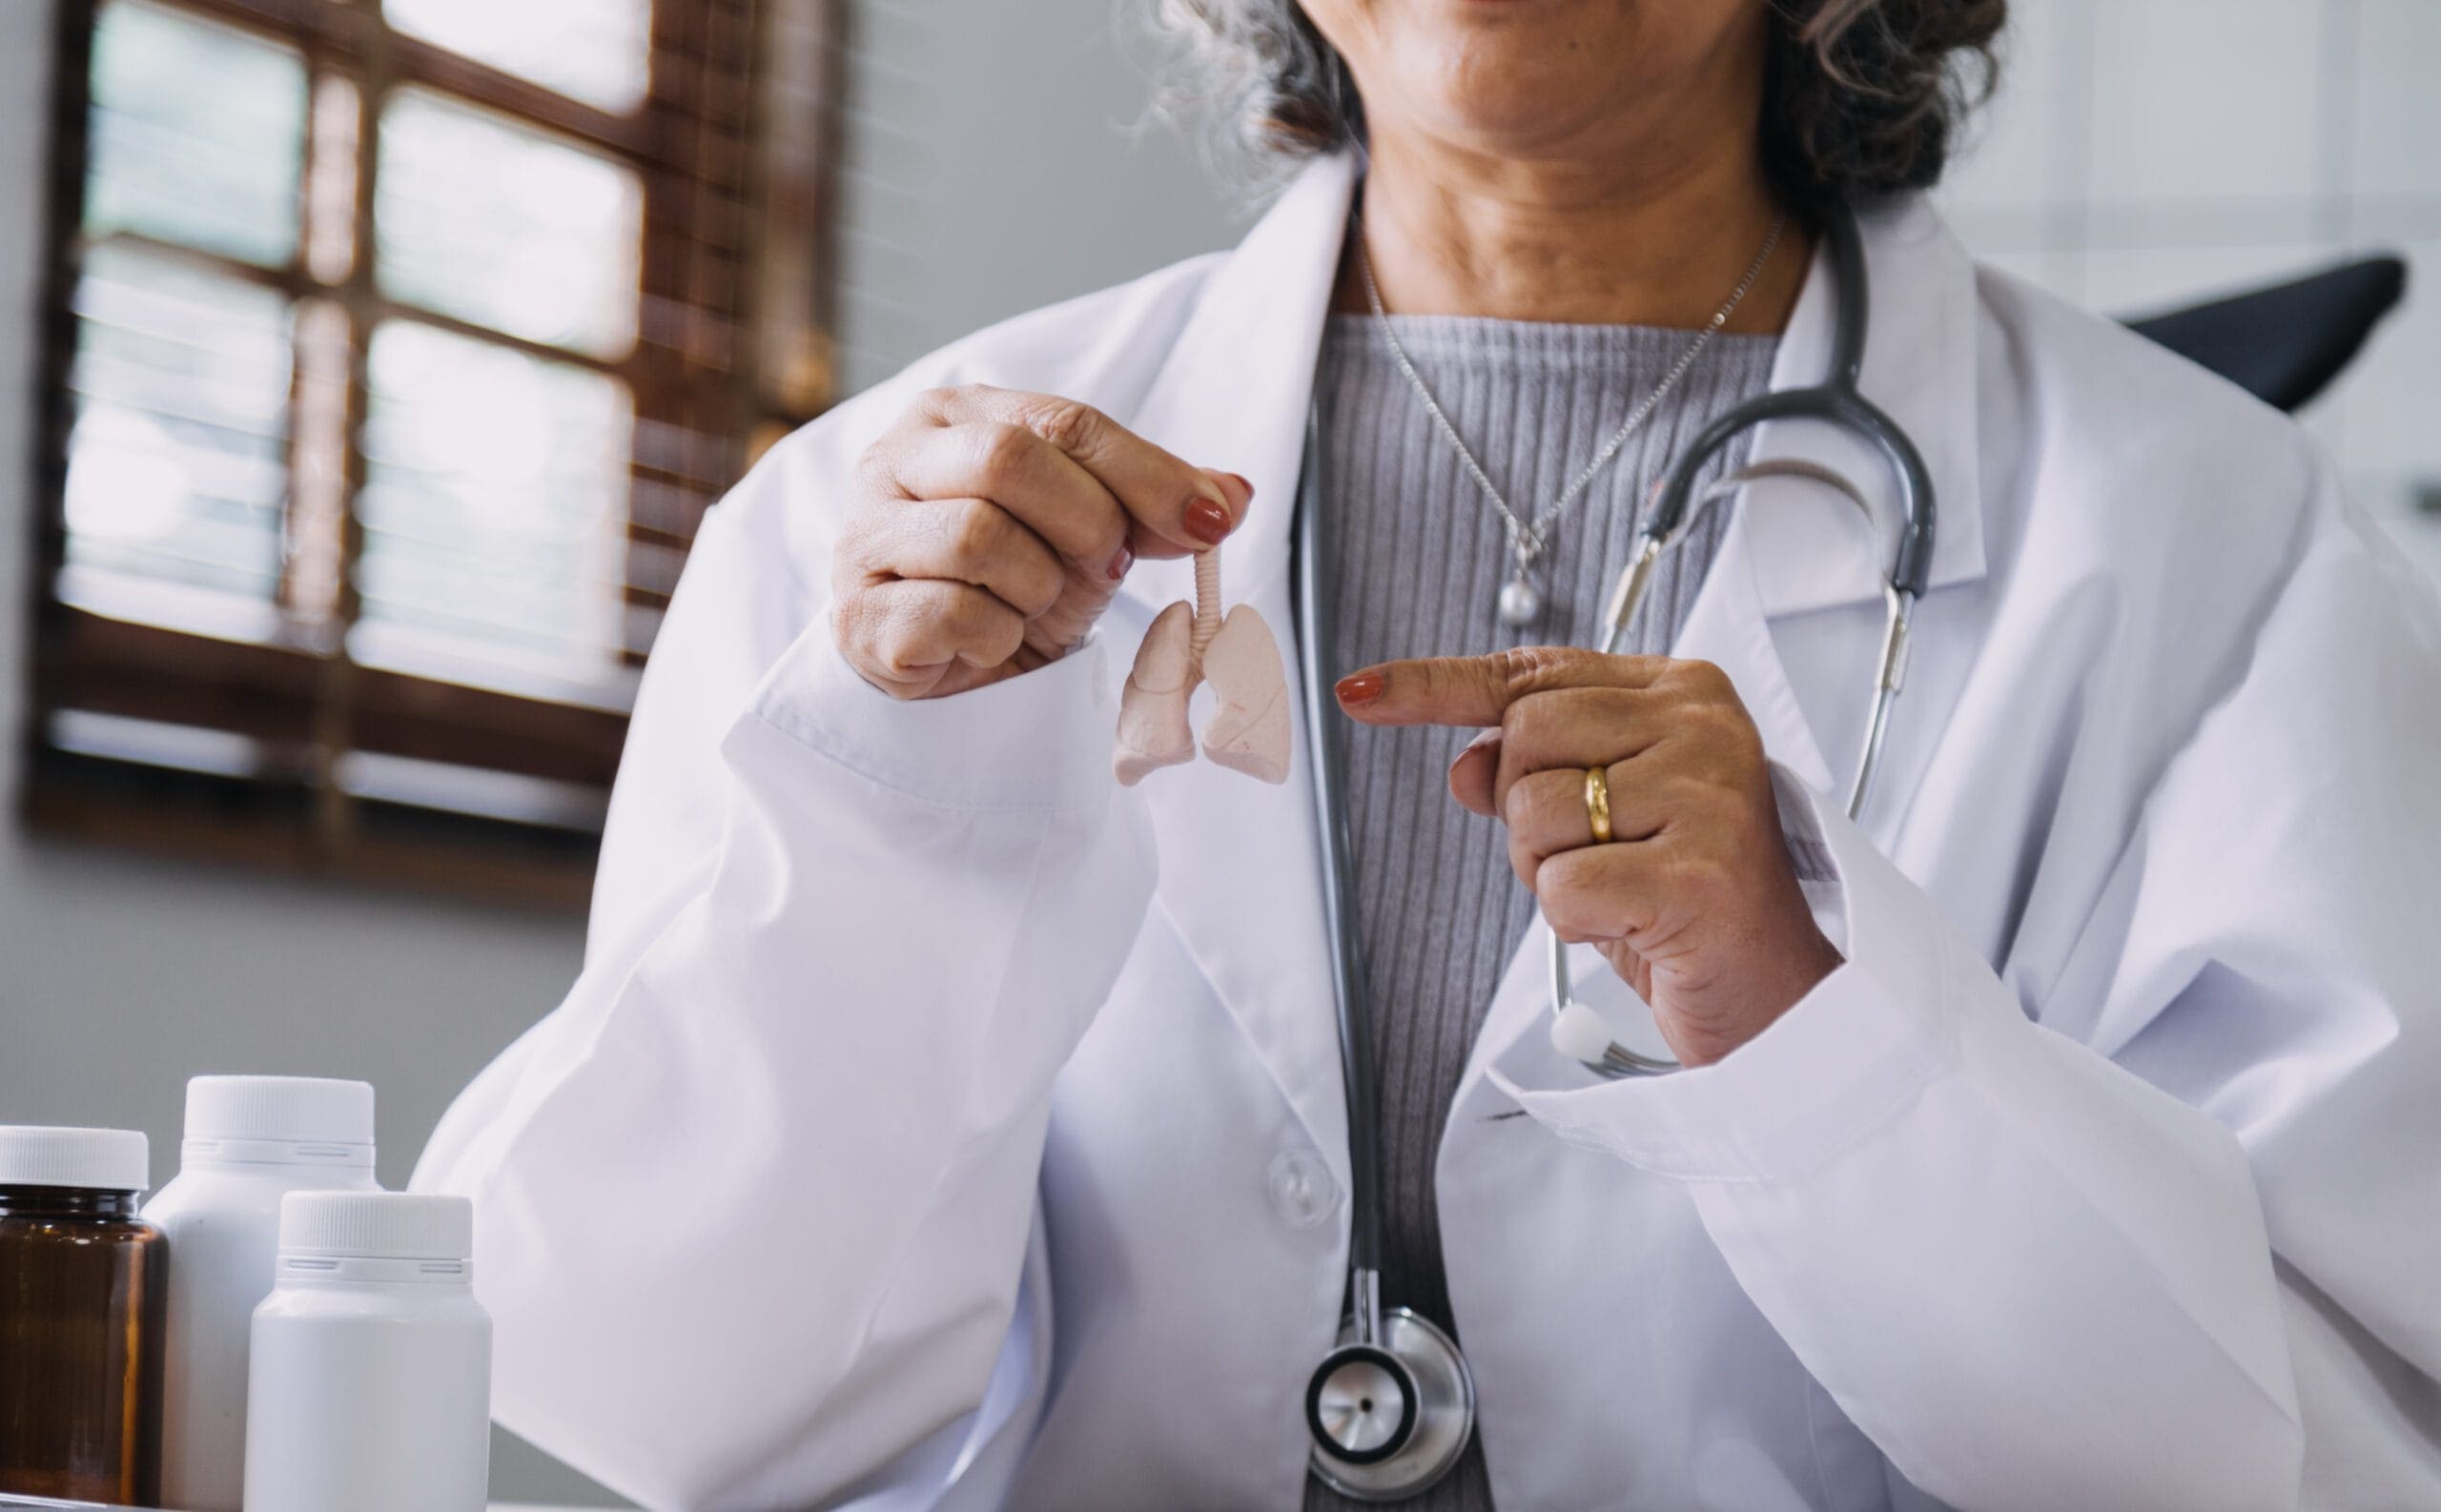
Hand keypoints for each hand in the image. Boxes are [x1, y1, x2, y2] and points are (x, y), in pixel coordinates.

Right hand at [834, 384, 1250, 698]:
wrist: (949, 668)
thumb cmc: (1013, 581)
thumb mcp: (1094, 530)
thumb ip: (1157, 504)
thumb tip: (1234, 496)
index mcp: (955, 416)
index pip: (1063, 421)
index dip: (1147, 473)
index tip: (1208, 522)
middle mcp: (895, 460)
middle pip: (1009, 461)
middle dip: (1085, 523)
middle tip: (1109, 565)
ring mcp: (865, 537)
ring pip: (979, 537)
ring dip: (1038, 587)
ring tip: (1035, 603)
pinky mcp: (858, 615)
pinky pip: (955, 614)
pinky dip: (998, 635)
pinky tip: (992, 638)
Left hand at [1336, 648, 1841, 1066]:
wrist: (1776, 996)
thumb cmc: (1686, 900)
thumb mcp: (1602, 820)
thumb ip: (1535, 774)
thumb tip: (1464, 761)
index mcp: (1683, 692)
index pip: (1531, 674)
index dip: (1435, 685)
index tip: (1360, 694)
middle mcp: (1702, 727)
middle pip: (1522, 737)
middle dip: (1527, 812)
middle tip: (1596, 854)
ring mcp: (1707, 795)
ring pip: (1532, 813)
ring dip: (1551, 870)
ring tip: (1623, 890)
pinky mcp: (1699, 874)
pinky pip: (1559, 887)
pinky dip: (1574, 920)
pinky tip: (1635, 924)